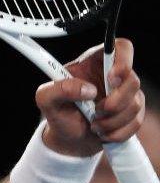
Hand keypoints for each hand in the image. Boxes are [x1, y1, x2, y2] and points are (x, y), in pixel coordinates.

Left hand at [37, 38, 144, 155]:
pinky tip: (103, 131)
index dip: (122, 60)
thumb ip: (60, 88)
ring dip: (113, 120)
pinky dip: (118, 131)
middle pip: (132, 80)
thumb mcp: (46, 98)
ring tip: (94, 124)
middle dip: (115, 102)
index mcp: (93, 62)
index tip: (110, 79)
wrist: (68, 135)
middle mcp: (113, 75)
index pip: (119, 47)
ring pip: (135, 104)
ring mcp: (125, 94)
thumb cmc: (58, 111)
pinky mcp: (132, 112)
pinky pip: (136, 122)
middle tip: (97, 111)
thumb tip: (88, 89)